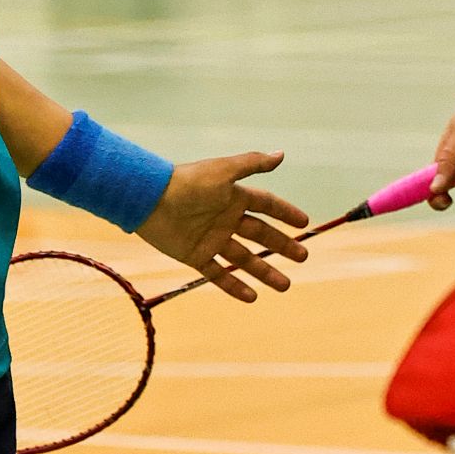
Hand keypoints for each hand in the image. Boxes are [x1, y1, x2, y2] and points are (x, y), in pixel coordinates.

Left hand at [136, 150, 309, 301]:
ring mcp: (211, 238)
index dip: (285, 213)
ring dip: (264, 272)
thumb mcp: (223, 171)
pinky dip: (234, 286)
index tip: (304, 224)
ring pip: (244, 258)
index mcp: (233, 197)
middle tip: (303, 257)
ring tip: (285, 286)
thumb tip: (281, 155)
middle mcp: (225, 218)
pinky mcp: (195, 255)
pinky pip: (218, 273)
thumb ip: (252, 164)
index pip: (266, 205)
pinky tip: (252, 298)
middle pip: (260, 234)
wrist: (150, 200)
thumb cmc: (188, 182)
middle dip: (282, 246)